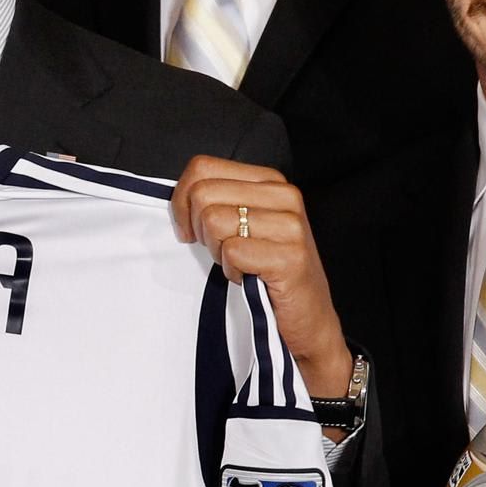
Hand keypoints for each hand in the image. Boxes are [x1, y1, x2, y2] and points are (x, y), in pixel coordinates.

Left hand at [171, 156, 351, 413]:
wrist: (308, 319)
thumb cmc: (269, 271)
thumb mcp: (244, 224)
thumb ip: (217, 201)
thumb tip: (177, 198)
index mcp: (270, 181)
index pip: (202, 167)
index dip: (182, 200)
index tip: (188, 229)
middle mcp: (284, 195)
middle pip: (203, 194)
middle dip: (199, 229)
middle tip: (221, 251)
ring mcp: (290, 225)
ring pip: (214, 221)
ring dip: (217, 252)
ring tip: (241, 264)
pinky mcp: (290, 256)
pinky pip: (232, 252)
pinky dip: (232, 271)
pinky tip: (250, 278)